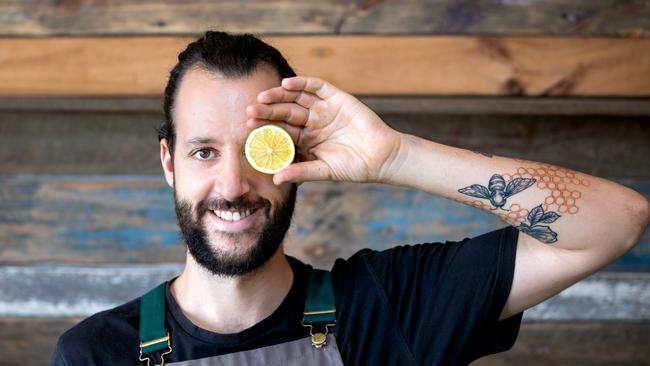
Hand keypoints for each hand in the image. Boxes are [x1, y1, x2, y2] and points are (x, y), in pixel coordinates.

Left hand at [246, 76, 401, 184]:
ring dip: (280, 95)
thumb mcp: (323, 171)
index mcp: (307, 139)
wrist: (381, 158)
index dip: (266, 127)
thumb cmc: (354, 167)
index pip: (282, 130)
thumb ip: (300, 172)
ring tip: (264, 97)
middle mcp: (313, 122)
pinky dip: (303, 84)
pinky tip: (287, 84)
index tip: (248, 127)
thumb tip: (276, 179)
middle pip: (286, 112)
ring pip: (297, 98)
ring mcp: (325, 109)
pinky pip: (318, 87)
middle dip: (268, 111)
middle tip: (251, 111)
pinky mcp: (338, 98)